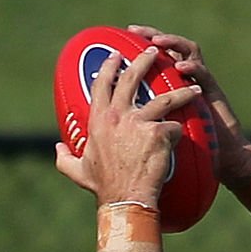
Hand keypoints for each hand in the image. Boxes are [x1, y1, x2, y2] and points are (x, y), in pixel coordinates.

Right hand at [55, 45, 200, 207]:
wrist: (125, 200)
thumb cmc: (103, 187)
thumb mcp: (78, 171)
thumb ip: (65, 157)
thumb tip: (58, 147)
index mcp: (98, 120)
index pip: (102, 84)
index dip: (109, 67)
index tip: (116, 55)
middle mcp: (117, 115)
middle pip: (132, 78)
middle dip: (143, 60)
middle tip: (152, 52)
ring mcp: (139, 122)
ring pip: (165, 99)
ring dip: (181, 90)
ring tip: (193, 86)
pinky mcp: (158, 133)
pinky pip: (174, 127)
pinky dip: (180, 132)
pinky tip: (190, 134)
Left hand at [127, 25, 250, 187]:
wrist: (221, 159)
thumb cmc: (187, 152)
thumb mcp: (158, 135)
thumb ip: (140, 126)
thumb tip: (115, 129)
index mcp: (169, 87)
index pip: (152, 59)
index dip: (136, 49)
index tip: (118, 44)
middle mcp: (184, 80)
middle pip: (168, 47)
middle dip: (150, 35)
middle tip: (133, 31)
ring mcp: (199, 82)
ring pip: (187, 51)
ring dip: (172, 43)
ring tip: (157, 42)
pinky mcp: (213, 91)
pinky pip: (203, 73)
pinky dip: (192, 68)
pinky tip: (181, 67)